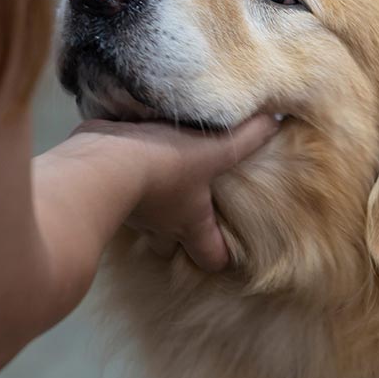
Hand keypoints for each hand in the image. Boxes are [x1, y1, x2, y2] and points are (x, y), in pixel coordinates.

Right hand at [55, 114, 279, 271]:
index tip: (229, 247)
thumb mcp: (215, 150)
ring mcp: (128, 212)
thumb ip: (248, 137)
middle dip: (177, 233)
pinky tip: (126, 153)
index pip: (211, 257)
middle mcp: (159, 225)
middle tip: (185, 208)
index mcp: (190, 223)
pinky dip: (119, 175)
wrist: (103, 162)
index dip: (221, 255)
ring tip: (156, 176)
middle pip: (170, 245)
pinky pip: (112, 187)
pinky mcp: (101, 189)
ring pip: (141, 219)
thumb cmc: (165, 165)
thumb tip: (277, 120)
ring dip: (147, 203)